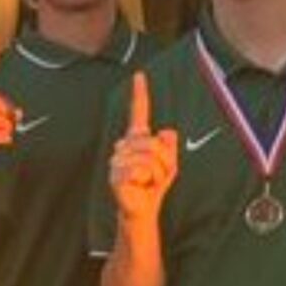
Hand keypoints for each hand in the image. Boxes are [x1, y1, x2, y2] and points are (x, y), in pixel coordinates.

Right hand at [106, 71, 179, 225]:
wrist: (142, 210)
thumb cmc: (153, 186)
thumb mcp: (169, 164)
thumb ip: (170, 147)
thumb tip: (166, 131)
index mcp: (138, 139)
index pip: (138, 113)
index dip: (139, 94)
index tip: (140, 75)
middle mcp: (125, 146)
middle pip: (154, 143)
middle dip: (164, 161)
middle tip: (157, 175)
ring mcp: (118, 160)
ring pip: (149, 158)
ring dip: (156, 173)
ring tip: (148, 182)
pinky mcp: (115, 175)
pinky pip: (140, 170)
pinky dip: (147, 180)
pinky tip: (139, 186)